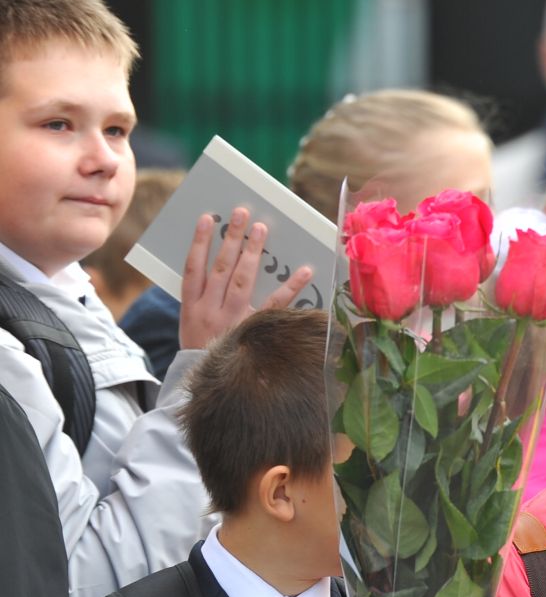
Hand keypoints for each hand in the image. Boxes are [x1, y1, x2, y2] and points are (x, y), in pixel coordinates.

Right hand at [177, 206, 312, 349]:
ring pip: (241, 280)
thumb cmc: (204, 346)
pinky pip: (275, 305)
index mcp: (191, 306)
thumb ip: (203, 295)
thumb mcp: (192, 322)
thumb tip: (222, 259)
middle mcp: (209, 310)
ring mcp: (232, 320)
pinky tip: (304, 271)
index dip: (198, 241)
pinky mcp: (254, 329)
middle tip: (242, 213)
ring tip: (261, 229)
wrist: (209, 383)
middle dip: (231, 239)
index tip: (207, 218)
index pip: (192, 267)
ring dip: (252, 253)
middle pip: (220, 268)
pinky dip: (291, 287)